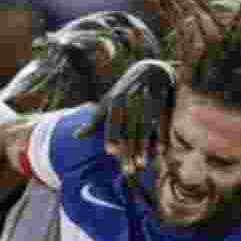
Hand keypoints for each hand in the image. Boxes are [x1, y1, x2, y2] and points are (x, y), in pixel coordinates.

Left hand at [75, 60, 174, 175]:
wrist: (152, 69)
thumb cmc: (125, 91)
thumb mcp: (109, 102)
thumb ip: (95, 120)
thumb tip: (76, 136)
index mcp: (117, 99)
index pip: (113, 121)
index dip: (112, 136)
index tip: (110, 152)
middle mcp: (132, 98)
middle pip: (129, 128)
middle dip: (129, 150)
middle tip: (127, 170)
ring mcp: (149, 98)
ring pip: (146, 126)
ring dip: (143, 147)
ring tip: (141, 165)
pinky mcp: (164, 100)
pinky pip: (162, 121)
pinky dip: (161, 136)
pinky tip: (159, 151)